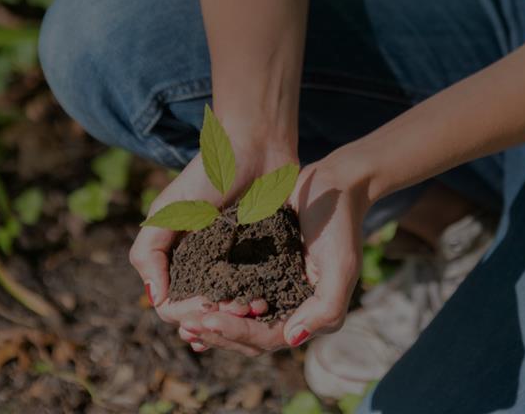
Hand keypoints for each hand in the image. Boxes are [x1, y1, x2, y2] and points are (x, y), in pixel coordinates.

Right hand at [129, 142, 296, 350]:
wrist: (256, 148)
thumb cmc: (208, 176)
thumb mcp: (169, 211)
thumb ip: (149, 252)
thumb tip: (154, 300)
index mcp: (179, 261)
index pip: (173, 307)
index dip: (186, 313)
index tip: (206, 305)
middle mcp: (206, 269)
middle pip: (204, 316)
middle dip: (217, 319)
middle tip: (236, 307)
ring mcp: (237, 267)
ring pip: (233, 312)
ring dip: (240, 318)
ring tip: (254, 306)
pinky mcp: (268, 261)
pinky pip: (263, 294)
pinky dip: (261, 305)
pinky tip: (266, 304)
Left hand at [179, 152, 368, 354]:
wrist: (333, 186)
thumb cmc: (339, 223)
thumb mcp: (342, 265)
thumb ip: (326, 307)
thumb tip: (292, 338)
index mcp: (309, 315)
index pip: (267, 338)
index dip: (236, 333)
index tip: (206, 320)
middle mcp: (289, 308)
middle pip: (248, 336)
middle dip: (217, 333)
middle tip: (185, 325)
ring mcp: (273, 288)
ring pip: (238, 318)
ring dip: (212, 322)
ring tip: (182, 319)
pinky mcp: (260, 268)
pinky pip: (234, 290)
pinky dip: (215, 297)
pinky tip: (194, 294)